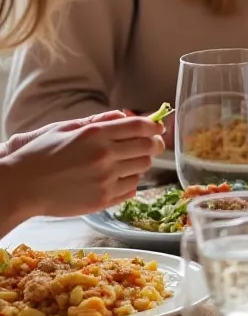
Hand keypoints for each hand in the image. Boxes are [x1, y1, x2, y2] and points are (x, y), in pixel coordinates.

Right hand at [2, 115, 164, 218]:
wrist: (22, 186)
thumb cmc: (41, 154)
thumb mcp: (67, 128)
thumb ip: (100, 121)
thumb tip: (126, 115)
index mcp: (96, 134)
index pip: (140, 127)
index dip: (154, 126)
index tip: (158, 128)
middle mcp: (104, 156)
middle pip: (148, 148)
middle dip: (153, 144)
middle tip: (150, 145)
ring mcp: (105, 180)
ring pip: (142, 170)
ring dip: (140, 164)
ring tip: (126, 162)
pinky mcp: (102, 200)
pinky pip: (131, 190)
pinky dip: (129, 183)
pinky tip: (116, 178)